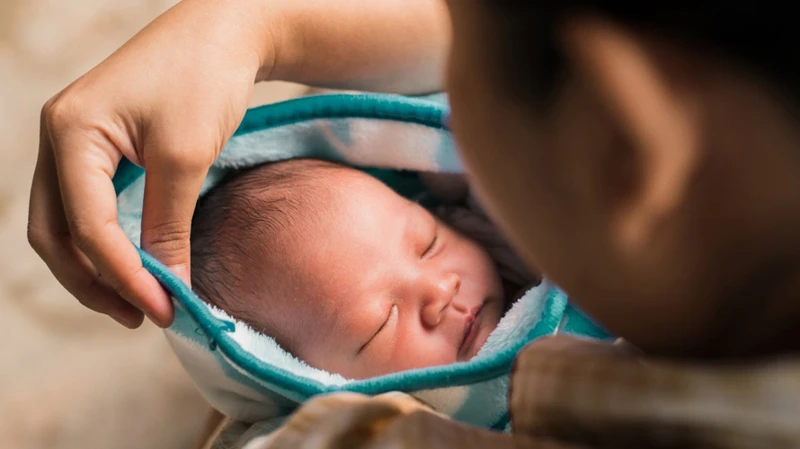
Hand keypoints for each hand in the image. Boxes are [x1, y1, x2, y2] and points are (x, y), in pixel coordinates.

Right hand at [28, 0, 268, 327]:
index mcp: (69, 132)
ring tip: (140, 302)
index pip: (86, 226)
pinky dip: (108, 242)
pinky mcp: (99, 148)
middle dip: (94, 282)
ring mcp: (74, 143)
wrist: (223, 32)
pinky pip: (87, 207)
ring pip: (66, 224)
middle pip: (56, 233)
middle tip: (141, 317)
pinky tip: (138, 265)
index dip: (123, 276)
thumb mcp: (186, 157)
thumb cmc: (204, 78)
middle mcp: (58, 138)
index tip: (164, 311)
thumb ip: (169, 225)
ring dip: (98, 268)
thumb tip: (167, 288)